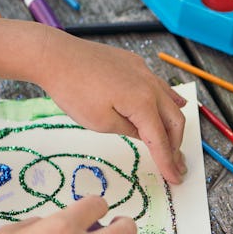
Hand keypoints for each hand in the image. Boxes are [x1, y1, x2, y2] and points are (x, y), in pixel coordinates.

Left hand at [36, 29, 187, 184]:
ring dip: (174, 125)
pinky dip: (169, 101)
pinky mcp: (135, 64)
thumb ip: (129, 131)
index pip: (160, 140)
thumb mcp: (100, 122)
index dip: (167, 162)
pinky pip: (160, 86)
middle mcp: (150, 86)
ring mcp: (144, 72)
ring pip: (171, 102)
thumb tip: (145, 134)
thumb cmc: (73, 90)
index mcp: (143, 103)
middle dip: (176, 146)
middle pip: (174, 121)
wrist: (56, 56)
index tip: (175, 178)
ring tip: (176, 142)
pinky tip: (174, 105)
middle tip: (176, 164)